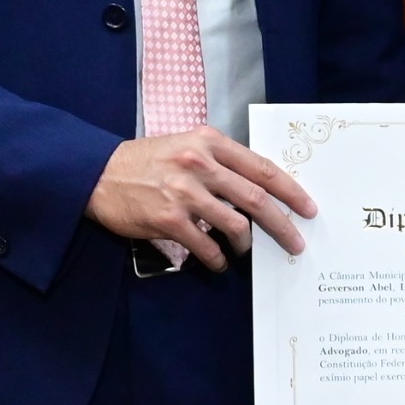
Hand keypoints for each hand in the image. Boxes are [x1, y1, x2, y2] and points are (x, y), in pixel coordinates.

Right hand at [86, 126, 314, 269]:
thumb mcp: (186, 145)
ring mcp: (184, 192)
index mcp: (209, 142)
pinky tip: (217, 263)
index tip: (308, 208)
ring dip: (246, 245)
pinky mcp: (168, 219)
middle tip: (296, 242)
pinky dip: (217, 259)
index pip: (261, 168)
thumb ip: (220, 161)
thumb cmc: (145, 160)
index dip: (290, 191)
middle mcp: (200, 163)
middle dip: (282, 224)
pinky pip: (206, 246)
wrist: (97, 173)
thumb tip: (257, 188)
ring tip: (245, 252)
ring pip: (235, 225)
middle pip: (256, 198)